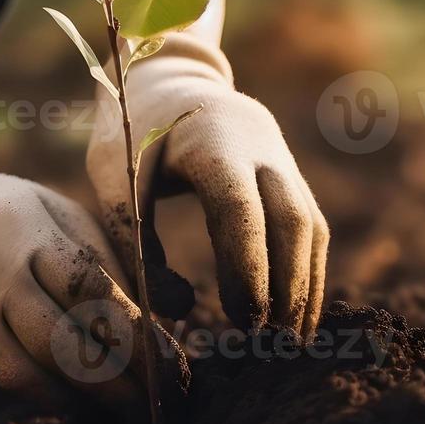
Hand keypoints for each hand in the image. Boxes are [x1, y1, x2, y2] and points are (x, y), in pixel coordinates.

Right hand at [0, 155, 170, 414]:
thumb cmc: (15, 217)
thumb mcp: (64, 217)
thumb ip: (117, 258)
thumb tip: (180, 308)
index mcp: (38, 231)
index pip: (94, 288)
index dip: (136, 332)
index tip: (173, 365)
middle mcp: (4, 269)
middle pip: (67, 334)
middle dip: (120, 376)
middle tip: (160, 402)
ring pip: (38, 364)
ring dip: (89, 396)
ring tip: (129, 412)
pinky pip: (10, 376)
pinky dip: (52, 396)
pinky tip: (82, 405)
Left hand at [87, 34, 329, 335]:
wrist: (170, 78)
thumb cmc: (133, 130)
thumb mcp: (113, 173)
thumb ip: (132, 235)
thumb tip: (173, 308)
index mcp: (212, 140)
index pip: (240, 208)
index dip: (248, 266)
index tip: (244, 318)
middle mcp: (261, 147)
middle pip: (291, 221)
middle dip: (286, 286)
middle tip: (270, 345)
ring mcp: (283, 160)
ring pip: (310, 227)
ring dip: (305, 287)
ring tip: (289, 344)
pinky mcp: (290, 177)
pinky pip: (311, 228)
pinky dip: (308, 273)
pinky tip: (296, 316)